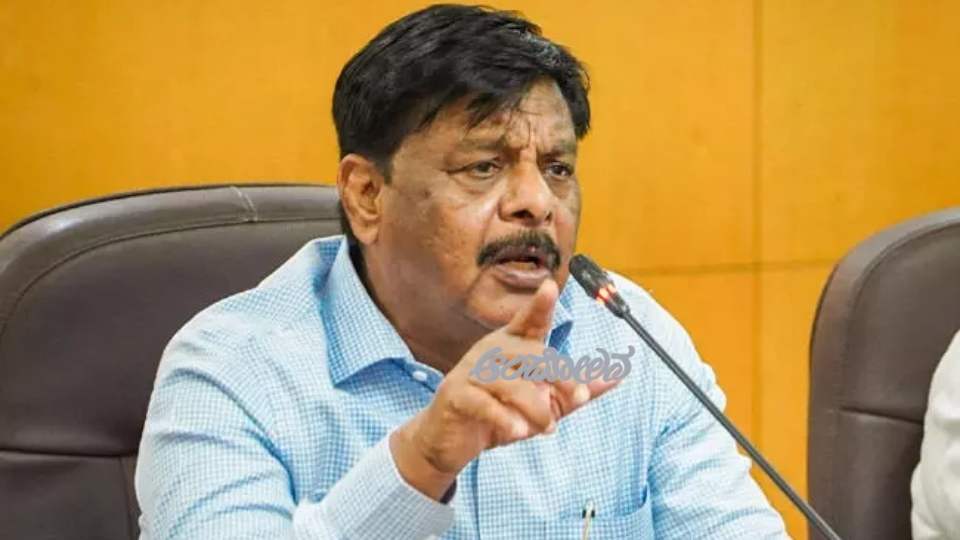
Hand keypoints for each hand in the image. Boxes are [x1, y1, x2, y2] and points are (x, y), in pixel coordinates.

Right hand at [390, 279, 621, 498]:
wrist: (452, 441)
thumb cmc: (500, 412)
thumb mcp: (545, 402)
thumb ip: (576, 389)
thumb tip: (618, 375)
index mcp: (512, 345)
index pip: (529, 322)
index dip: (540, 305)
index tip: (551, 286)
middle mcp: (491, 351)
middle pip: (531, 354)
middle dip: (559, 376)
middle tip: (578, 398)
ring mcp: (470, 372)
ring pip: (509, 382)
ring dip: (534, 407)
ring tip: (548, 428)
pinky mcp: (456, 395)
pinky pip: (483, 403)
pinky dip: (504, 419)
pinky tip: (519, 432)